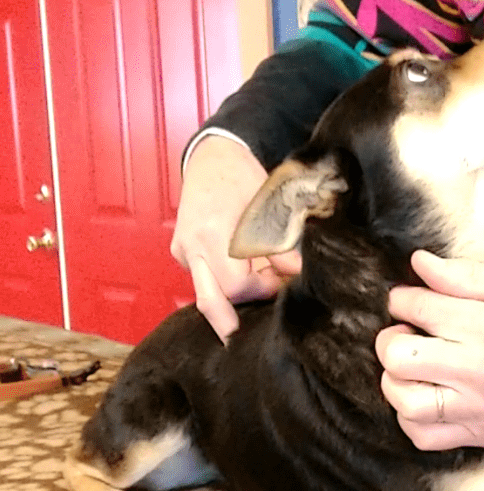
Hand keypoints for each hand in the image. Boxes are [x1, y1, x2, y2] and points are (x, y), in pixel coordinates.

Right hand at [170, 135, 301, 341]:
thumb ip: (280, 246)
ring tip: (261, 284)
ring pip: (207, 294)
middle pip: (211, 303)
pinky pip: (204, 280)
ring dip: (235, 298)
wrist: (212, 156)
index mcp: (212, 234)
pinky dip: (226, 283)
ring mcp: (183, 252)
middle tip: (250, 334)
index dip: (263, 289)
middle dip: (232, 321)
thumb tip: (294, 276)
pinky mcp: (182, 253)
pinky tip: (247, 274)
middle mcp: (191, 247)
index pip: (237, 286)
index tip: (282, 280)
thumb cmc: (243, 177)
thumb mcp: (268, 208)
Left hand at [374, 251, 483, 449]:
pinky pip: (424, 437)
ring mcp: (477, 408)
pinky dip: (410, 418)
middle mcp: (478, 370)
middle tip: (406, 331)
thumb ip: (468, 276)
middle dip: (391, 337)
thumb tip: (420, 263)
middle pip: (399, 356)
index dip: (402, 298)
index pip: (418, 308)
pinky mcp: (481, 435)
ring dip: (395, 379)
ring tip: (411, 366)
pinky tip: (422, 398)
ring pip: (404, 400)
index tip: (408, 298)